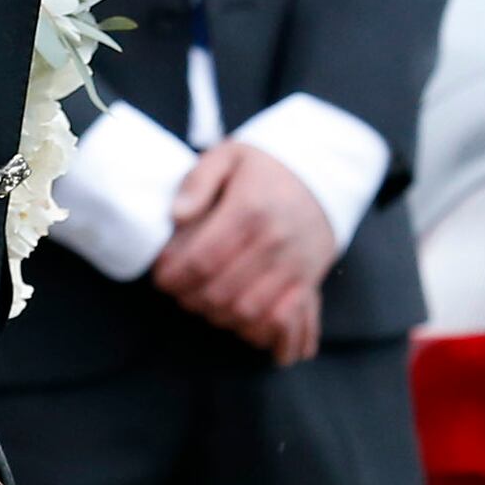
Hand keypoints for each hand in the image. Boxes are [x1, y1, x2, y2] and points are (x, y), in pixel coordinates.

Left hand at [148, 140, 336, 362]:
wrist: (323, 174)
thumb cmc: (265, 169)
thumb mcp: (227, 157)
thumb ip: (197, 182)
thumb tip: (176, 215)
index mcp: (249, 210)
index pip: (202, 259)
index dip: (174, 276)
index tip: (161, 277)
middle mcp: (273, 241)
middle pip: (219, 291)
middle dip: (189, 297)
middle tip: (177, 291)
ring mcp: (293, 265)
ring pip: (245, 311)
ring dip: (215, 314)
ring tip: (200, 301)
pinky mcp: (307, 281)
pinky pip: (279, 320)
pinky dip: (252, 327)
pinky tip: (233, 315)